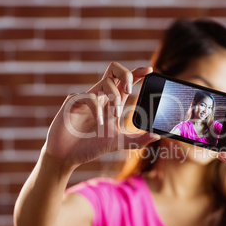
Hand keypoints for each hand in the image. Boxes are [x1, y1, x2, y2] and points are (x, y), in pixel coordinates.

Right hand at [44, 62, 159, 168]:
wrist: (68, 156)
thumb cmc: (91, 147)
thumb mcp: (119, 142)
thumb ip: (138, 140)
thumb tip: (157, 136)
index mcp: (112, 102)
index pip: (126, 81)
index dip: (138, 73)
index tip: (150, 70)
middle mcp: (101, 96)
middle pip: (114, 70)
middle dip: (126, 74)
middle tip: (129, 90)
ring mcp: (87, 97)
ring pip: (106, 82)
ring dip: (114, 96)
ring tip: (114, 115)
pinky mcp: (74, 101)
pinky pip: (89, 96)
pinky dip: (97, 109)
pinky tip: (99, 122)